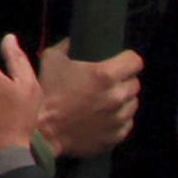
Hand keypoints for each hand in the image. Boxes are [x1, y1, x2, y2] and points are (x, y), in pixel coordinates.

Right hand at [37, 44, 141, 159]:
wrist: (42, 131)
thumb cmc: (47, 94)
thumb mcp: (51, 60)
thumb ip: (66, 46)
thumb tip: (73, 41)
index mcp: (105, 75)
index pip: (135, 61)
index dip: (128, 59)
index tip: (121, 61)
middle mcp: (116, 96)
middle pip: (135, 83)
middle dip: (124, 81)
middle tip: (108, 83)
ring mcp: (118, 118)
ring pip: (132, 104)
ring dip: (122, 100)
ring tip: (105, 101)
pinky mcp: (116, 136)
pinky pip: (126, 123)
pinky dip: (118, 119)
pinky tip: (103, 117)